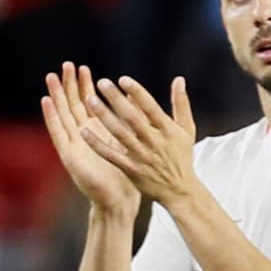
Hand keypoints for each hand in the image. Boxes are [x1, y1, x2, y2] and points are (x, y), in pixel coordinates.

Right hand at [41, 62, 139, 217]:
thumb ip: (129, 119)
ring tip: (51, 77)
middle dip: (69, 85)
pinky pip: (58, 133)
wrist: (120, 201)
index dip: (85, 86)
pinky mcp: (68, 156)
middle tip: (66, 64)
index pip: (88, 103)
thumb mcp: (129, 142)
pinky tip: (47, 101)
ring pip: (62, 115)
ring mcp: (74, 145)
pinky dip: (51, 117)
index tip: (83, 68)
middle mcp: (83, 136)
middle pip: (73, 105)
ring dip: (57, 96)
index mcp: (98, 132)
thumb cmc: (127, 175)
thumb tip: (134, 96)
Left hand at [82, 75, 197, 210]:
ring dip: (104, 116)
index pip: (151, 108)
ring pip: (120, 134)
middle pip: (132, 118)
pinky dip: (97, 144)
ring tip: (90, 99)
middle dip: (117, 100)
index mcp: (168, 130)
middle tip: (102, 83)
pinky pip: (111, 155)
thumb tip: (179, 79)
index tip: (123, 79)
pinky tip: (84, 131)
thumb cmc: (182, 157)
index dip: (137, 93)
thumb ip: (181, 104)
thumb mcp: (187, 129)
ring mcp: (141, 156)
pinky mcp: (131, 170)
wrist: (179, 191)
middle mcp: (154, 142)